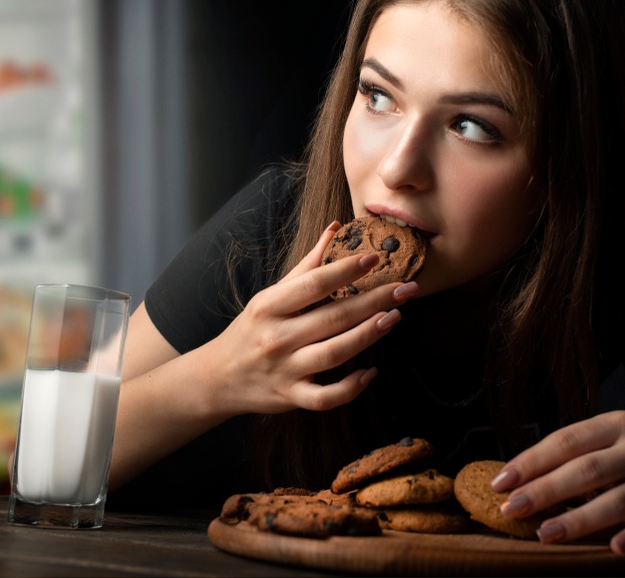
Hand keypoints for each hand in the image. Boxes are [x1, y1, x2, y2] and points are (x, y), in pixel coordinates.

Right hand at [209, 221, 417, 416]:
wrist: (218, 377)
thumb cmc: (251, 329)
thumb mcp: (271, 295)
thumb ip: (307, 265)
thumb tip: (337, 228)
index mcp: (270, 306)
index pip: (313, 284)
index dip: (346, 270)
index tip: (375, 258)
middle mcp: (276, 337)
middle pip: (332, 317)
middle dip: (373, 301)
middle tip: (406, 289)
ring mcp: (284, 370)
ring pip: (333, 354)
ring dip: (368, 336)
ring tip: (394, 318)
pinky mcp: (290, 397)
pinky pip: (325, 397)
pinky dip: (350, 387)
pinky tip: (371, 372)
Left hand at [492, 410, 624, 554]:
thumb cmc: (623, 460)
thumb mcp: (601, 444)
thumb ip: (565, 457)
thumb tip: (513, 481)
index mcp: (615, 425)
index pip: (566, 441)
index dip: (531, 462)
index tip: (502, 482)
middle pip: (587, 470)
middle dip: (545, 491)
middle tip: (513, 509)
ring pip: (616, 502)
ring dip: (578, 519)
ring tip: (545, 533)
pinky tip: (613, 547)